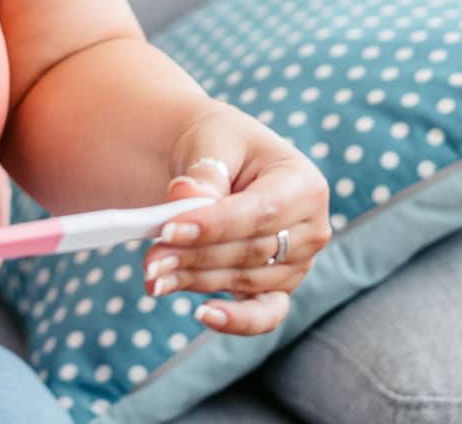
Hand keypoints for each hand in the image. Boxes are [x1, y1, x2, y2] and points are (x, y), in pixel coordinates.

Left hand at [140, 102, 329, 335]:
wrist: (220, 162)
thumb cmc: (220, 145)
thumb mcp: (214, 141)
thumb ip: (206, 172)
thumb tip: (189, 195)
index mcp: (304, 184)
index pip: (260, 213)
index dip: (214, 226)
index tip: (170, 230)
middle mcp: (311, 229)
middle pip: (250, 252)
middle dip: (195, 256)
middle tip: (150, 258)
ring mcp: (297, 263)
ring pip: (244, 280)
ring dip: (195, 280)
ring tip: (152, 274)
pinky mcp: (277, 287)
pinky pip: (265, 314)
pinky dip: (237, 320)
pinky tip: (204, 315)